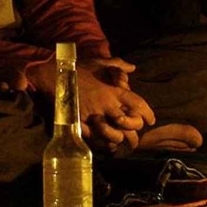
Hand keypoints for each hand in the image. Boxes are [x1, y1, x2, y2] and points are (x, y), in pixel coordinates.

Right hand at [25, 57, 156, 151]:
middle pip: (130, 124)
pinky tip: (105, 144)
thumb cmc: (79, 67)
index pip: (138, 104)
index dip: (148, 114)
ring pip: (115, 135)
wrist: (56, 74)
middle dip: (135, 132)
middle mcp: (107, 104)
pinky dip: (102, 143)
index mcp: (115, 90)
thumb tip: (132, 67)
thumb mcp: (101, 61)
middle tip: (135, 137)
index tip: (151, 121)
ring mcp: (94, 114)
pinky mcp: (81, 122)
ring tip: (120, 142)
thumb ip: (118, 65)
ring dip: (119, 140)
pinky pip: (95, 138)